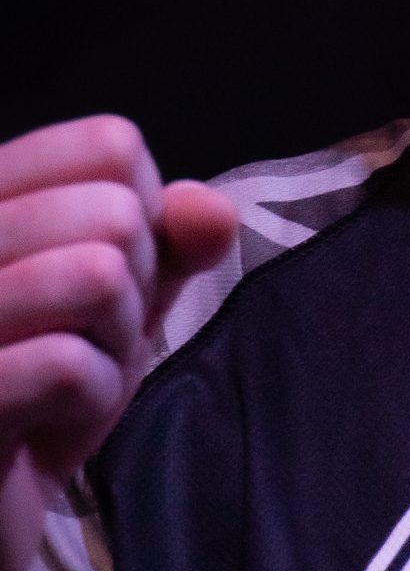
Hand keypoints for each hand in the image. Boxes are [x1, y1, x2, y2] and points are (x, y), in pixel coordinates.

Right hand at [0, 118, 236, 570]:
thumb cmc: (39, 392)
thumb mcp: (115, 303)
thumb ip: (168, 244)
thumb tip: (208, 208)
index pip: (112, 145)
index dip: (141, 220)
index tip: (96, 280)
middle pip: (115, 212)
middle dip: (132, 294)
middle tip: (79, 343)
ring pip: (100, 275)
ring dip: (113, 347)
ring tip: (65, 380)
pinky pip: (71, 366)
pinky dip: (88, 402)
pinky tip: (43, 426)